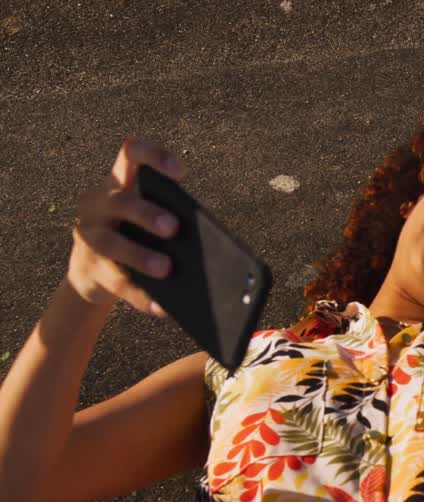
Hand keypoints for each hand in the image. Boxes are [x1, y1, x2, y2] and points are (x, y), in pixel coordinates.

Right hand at [67, 138, 184, 316]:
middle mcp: (98, 203)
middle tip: (174, 228)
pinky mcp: (90, 269)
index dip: (153, 155)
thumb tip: (217, 249)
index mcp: (120, 182)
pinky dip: (142, 297)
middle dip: (146, 213)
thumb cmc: (136, 235)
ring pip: (109, 242)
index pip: (131, 152)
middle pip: (120, 201)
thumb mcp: (149, 220)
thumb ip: (174, 219)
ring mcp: (88, 235)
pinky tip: (164, 309)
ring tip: (167, 270)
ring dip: (139, 256)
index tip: (180, 172)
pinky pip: (117, 284)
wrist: (94, 271)